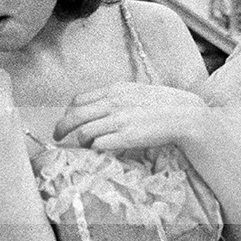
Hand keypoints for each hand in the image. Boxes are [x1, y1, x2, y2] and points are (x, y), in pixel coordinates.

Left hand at [54, 83, 205, 154]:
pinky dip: (93, 148)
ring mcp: (119, 120)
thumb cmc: (162, 105)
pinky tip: (96, 151)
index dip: (68, 112)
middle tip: (57, 137)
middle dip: (61, 128)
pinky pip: (99, 144)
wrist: (184, 115)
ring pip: (84, 131)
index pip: (79, 100)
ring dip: (78, 141)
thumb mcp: (136, 93)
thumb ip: (116, 99)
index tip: (65, 121)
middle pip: (75, 116)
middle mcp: (113, 103)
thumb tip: (98, 109)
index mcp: (114, 90)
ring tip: (79, 147)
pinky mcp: (127, 137)